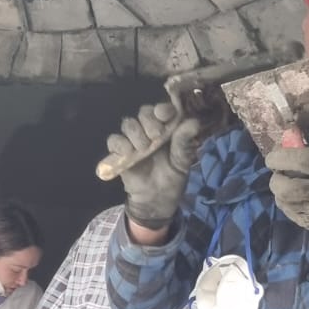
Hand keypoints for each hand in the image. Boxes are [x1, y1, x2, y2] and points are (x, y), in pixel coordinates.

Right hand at [105, 101, 201, 230]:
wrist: (157, 199)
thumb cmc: (172, 177)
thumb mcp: (182, 161)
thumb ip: (184, 141)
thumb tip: (194, 122)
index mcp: (166, 128)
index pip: (162, 109)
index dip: (162, 109)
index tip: (165, 114)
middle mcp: (148, 129)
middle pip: (143, 113)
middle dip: (149, 122)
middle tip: (156, 138)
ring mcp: (133, 140)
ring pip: (129, 124)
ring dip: (136, 134)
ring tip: (144, 150)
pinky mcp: (119, 152)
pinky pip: (114, 140)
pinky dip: (120, 144)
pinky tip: (129, 153)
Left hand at [266, 129, 308, 230]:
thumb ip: (307, 147)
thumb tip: (284, 142)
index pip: (289, 159)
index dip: (276, 156)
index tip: (274, 156)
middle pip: (278, 183)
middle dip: (277, 176)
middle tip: (283, 172)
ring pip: (279, 198)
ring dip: (282, 190)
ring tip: (293, 185)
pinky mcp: (306, 223)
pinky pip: (287, 211)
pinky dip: (289, 203)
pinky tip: (300, 198)